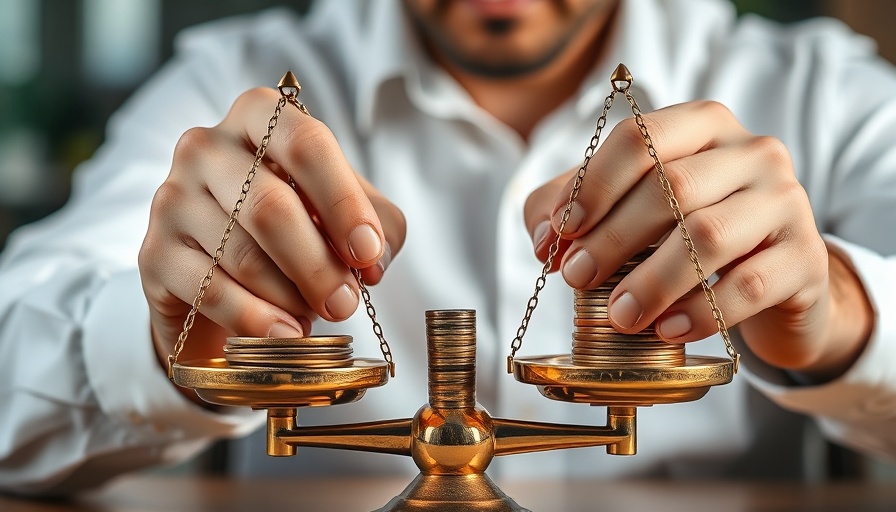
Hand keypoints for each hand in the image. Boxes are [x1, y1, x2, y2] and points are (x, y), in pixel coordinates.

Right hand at [139, 87, 405, 364]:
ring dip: (291, 295)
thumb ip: (377, 224)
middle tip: (346, 302)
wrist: (223, 273)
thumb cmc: (296, 228)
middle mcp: (205, 146)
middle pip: (270, 206)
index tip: (367, 253)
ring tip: (316, 314)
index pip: (305, 144)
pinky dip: (256, 318)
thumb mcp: (346, 213)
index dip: (343, 203)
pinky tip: (286, 333)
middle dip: (318, 264)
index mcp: (260, 117)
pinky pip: (210, 290)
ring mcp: (172, 197)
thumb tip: (373, 258)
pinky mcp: (153, 252)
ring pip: (242, 254)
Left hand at [525, 100, 871, 380]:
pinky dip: (700, 311)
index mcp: (702, 125)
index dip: (593, 185)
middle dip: (612, 237)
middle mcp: (751, 152)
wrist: (774, 283)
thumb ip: (574, 209)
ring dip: (652, 279)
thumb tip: (543, 238)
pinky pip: (748, 283)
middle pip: (670, 186)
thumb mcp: (628, 212)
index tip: (561, 231)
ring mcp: (785, 201)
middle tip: (577, 278)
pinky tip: (667, 331)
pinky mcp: (805, 257)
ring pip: (709, 234)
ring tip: (620, 316)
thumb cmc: (687, 238)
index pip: (640, 138)